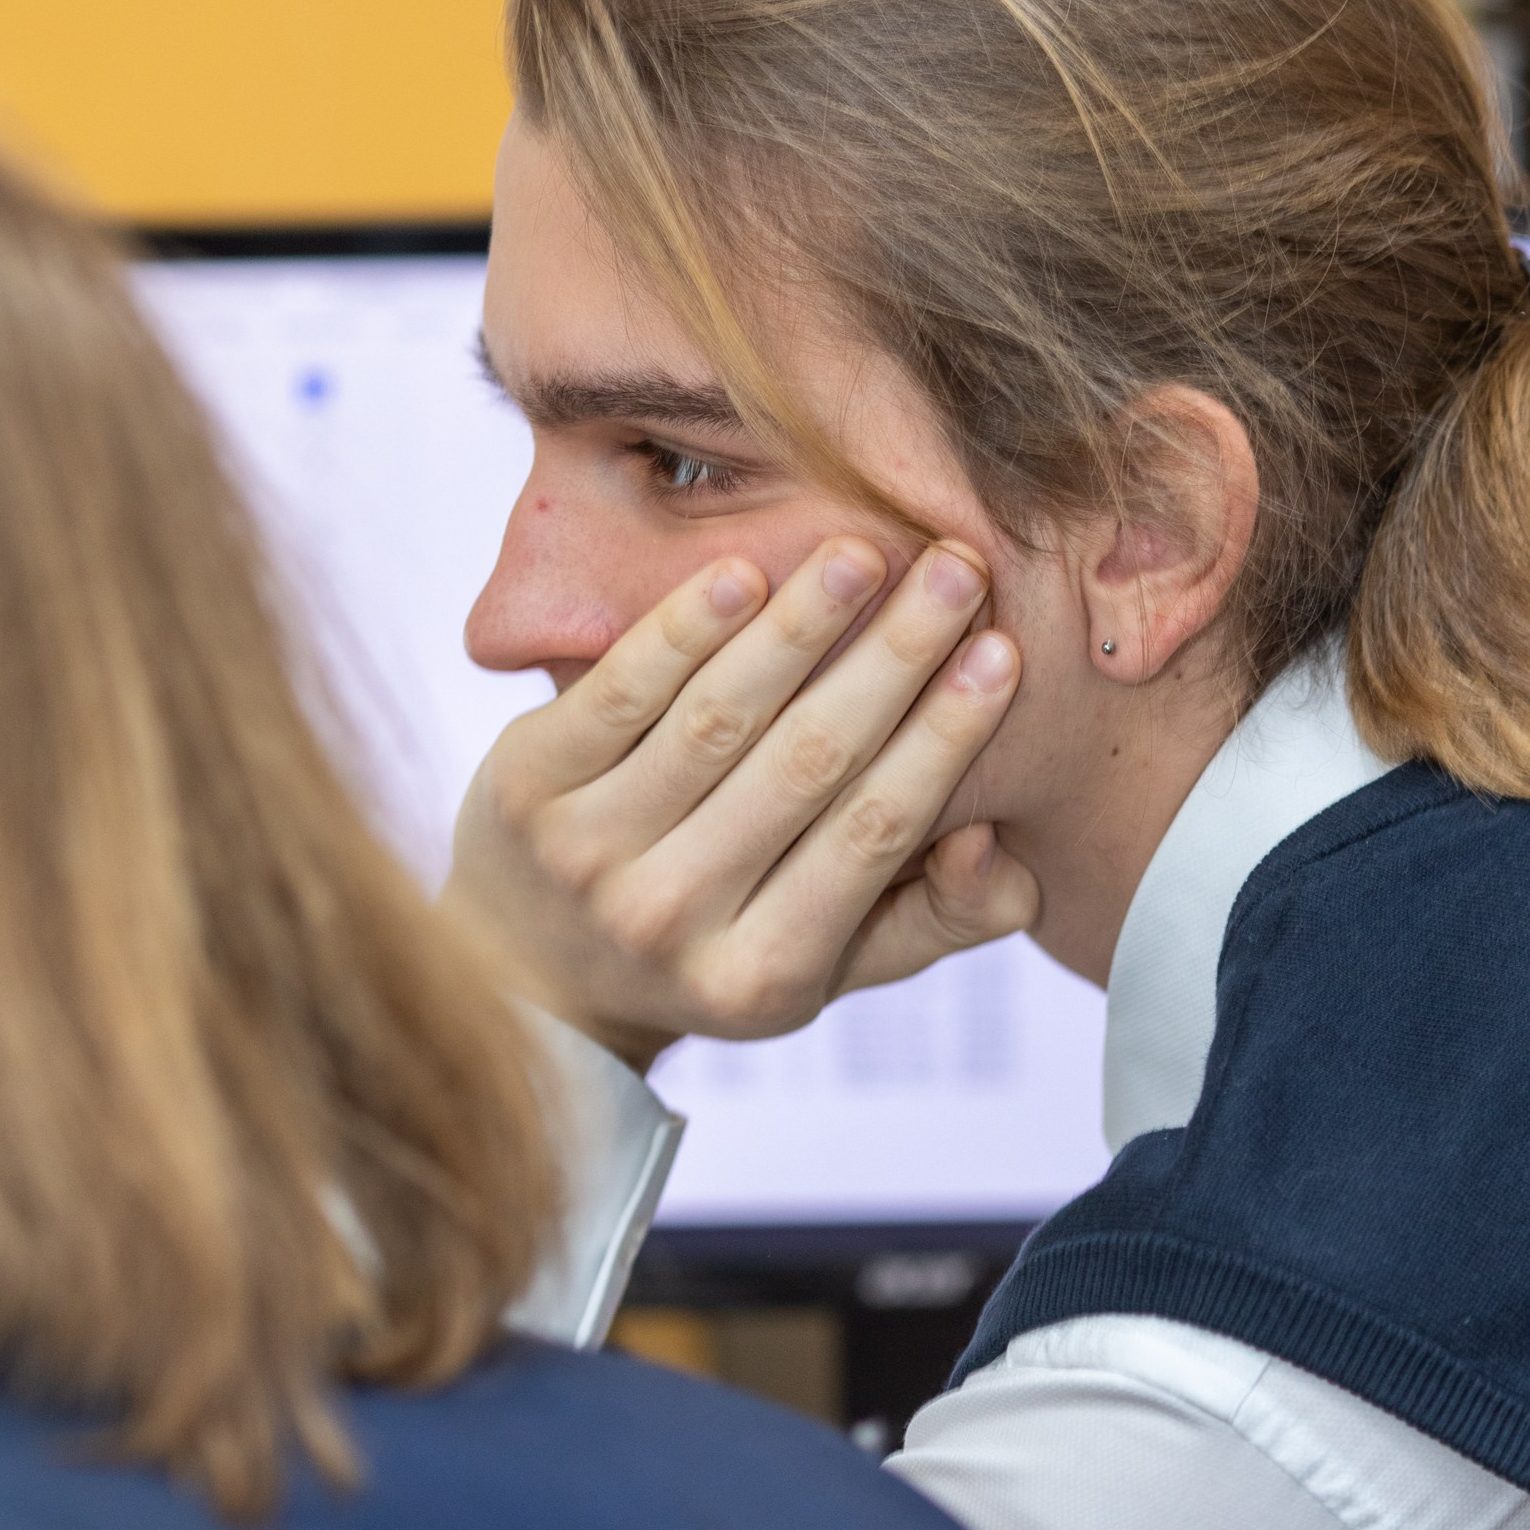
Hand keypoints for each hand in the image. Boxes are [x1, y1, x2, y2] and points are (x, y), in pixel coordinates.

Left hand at [444, 537, 1038, 1065]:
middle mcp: (669, 922)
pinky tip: (742, 572)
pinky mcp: (524, 787)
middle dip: (894, 657)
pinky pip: (619, 692)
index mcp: (760, 978)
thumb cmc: (713, 952)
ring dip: (799, 625)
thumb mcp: (831, 970)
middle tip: (960, 569)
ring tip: (864, 551)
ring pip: (717, 718)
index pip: (873, 834)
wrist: (527, 977)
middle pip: (805, 765)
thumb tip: (995, 844)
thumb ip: (935, 921)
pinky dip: (682, 630)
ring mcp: (586, 853)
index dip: (944, 739)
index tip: (1004, 650)